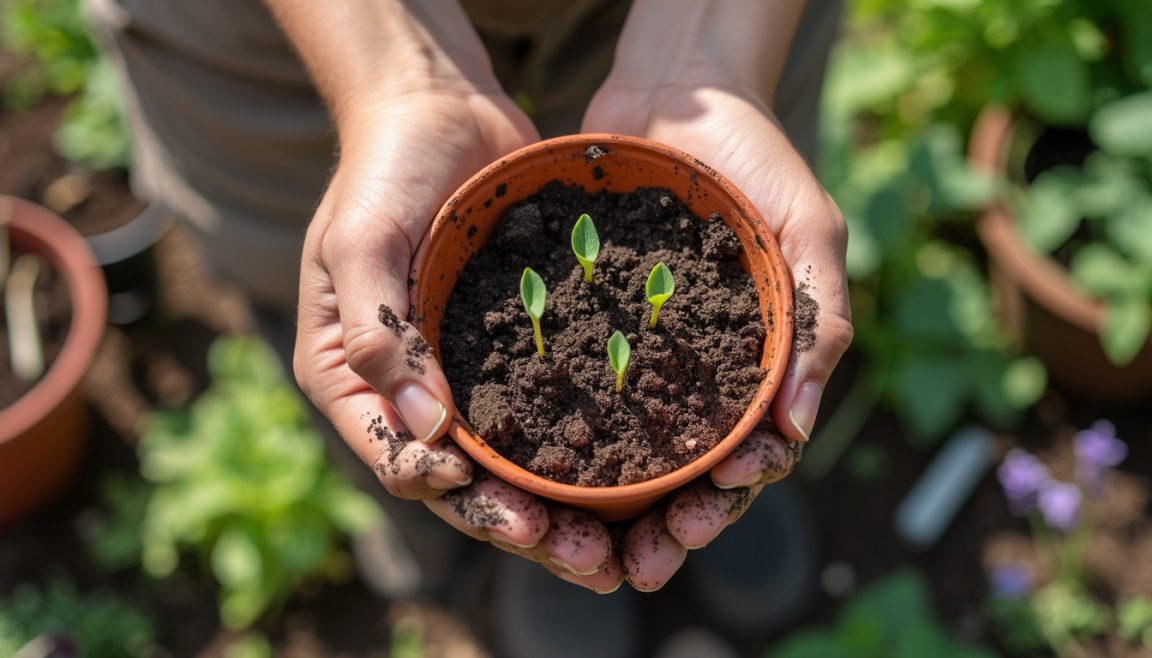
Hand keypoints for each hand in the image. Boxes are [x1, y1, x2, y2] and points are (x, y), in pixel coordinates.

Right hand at [293, 89, 633, 591]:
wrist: (438, 111)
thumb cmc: (384, 170)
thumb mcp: (362, 241)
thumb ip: (377, 331)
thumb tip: (426, 431)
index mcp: (354, 379)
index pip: (400, 461)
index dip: (456, 499)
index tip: (514, 517)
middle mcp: (409, 390)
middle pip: (463, 483)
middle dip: (522, 528)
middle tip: (587, 561)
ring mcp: (462, 375)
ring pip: (512, 462)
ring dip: (560, 509)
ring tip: (617, 546)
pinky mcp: (514, 351)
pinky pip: (548, 410)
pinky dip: (583, 448)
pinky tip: (637, 473)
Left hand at [582, 69, 852, 588]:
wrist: (676, 94)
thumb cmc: (757, 160)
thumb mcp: (810, 231)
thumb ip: (818, 323)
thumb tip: (800, 428)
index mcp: (755, 366)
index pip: (749, 454)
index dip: (733, 493)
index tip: (709, 508)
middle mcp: (692, 372)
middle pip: (681, 471)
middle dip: (668, 522)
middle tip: (643, 560)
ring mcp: (635, 355)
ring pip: (623, 451)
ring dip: (611, 506)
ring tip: (584, 541)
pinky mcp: (583, 329)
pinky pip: (568, 390)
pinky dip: (558, 435)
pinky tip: (535, 467)